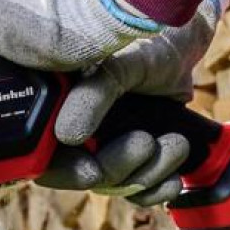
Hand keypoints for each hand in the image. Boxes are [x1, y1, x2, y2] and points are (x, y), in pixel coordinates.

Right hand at [37, 0, 229, 205]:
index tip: (93, 170)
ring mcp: (104, 141)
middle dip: (119, 168)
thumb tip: (67, 136)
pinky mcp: (131, 152)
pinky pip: (136, 189)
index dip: (64, 171)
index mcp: (58, 102)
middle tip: (146, 141)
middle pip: (83, 175)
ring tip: (174, 143)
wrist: (186, 40)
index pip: (43, 155)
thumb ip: (92, 96)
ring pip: (114, 184)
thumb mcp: (120, 64)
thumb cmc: (150, 40)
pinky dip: (156, 188)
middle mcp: (75, 125)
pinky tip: (173, 176)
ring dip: (147, 173)